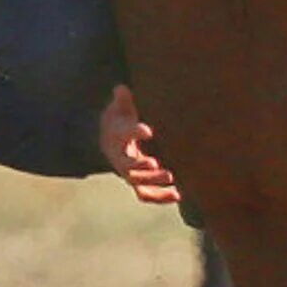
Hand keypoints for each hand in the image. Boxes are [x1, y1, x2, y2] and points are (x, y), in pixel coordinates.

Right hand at [98, 85, 181, 205]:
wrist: (109, 139)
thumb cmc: (119, 120)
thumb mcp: (119, 107)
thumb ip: (122, 99)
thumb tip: (121, 88)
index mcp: (117, 136)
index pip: (124, 134)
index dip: (135, 133)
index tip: (147, 130)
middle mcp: (120, 157)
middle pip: (127, 166)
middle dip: (140, 167)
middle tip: (155, 164)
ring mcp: (129, 172)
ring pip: (137, 183)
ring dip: (153, 183)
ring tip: (171, 178)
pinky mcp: (139, 181)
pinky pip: (146, 194)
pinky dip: (160, 197)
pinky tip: (177, 195)